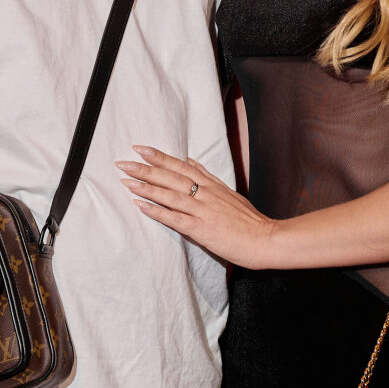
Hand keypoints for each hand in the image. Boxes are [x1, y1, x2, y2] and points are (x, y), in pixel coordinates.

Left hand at [116, 146, 276, 269]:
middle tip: (122, 161)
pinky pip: (175, 218)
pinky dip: (157, 211)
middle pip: (171, 177)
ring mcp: (203, 210)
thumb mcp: (229, 192)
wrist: (266, 239)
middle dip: (145, 168)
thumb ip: (208, 177)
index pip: (180, 166)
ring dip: (146, 187)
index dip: (159, 157)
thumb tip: (191, 161)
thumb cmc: (248, 220)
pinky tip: (141, 205)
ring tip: (126, 180)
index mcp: (211, 184)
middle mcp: (206, 193)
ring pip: (170, 195)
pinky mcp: (202, 229)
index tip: (140, 148)